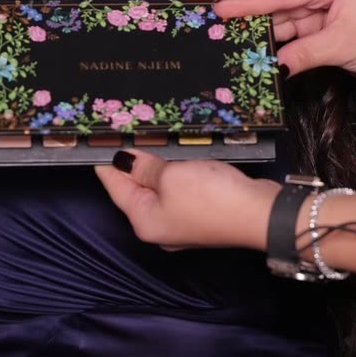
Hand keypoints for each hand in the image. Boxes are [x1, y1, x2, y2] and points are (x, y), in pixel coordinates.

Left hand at [95, 151, 279, 250]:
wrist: (259, 214)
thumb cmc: (211, 198)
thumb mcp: (170, 176)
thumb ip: (144, 167)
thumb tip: (123, 159)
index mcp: (144, 221)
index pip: (115, 187)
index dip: (105, 161)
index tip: (96, 140)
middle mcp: (159, 225)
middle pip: (135, 189)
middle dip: (130, 162)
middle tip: (120, 131)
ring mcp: (180, 221)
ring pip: (157, 188)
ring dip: (153, 165)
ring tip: (144, 138)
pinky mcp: (200, 212)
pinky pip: (177, 189)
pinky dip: (173, 172)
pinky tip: (173, 155)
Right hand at [182, 0, 355, 82]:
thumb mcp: (345, 47)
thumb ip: (305, 53)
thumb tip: (273, 65)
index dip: (246, 2)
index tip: (217, 7)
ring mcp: (312, 0)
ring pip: (268, 9)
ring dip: (238, 14)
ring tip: (203, 12)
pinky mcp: (310, 18)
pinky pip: (278, 25)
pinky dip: (257, 31)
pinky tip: (231, 31)